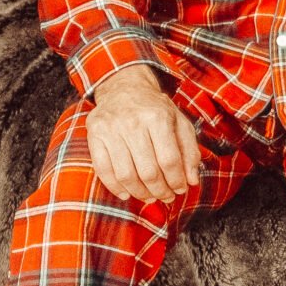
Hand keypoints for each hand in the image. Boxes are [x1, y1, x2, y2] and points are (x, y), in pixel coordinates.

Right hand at [86, 64, 200, 203]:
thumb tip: (191, 181)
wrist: (124, 88)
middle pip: (148, 171)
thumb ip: (190, 151)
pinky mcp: (93, 135)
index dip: (176, 180)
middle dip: (160, 190)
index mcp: (158, 117)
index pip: (169, 160)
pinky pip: (103, 170)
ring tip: (150, 197)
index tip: (181, 189)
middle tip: (166, 197)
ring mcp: (111, 129)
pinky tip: (127, 194)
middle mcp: (133, 123)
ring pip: (126, 175)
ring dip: (140, 193)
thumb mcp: (180, 123)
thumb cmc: (156, 110)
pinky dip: (115, 187)